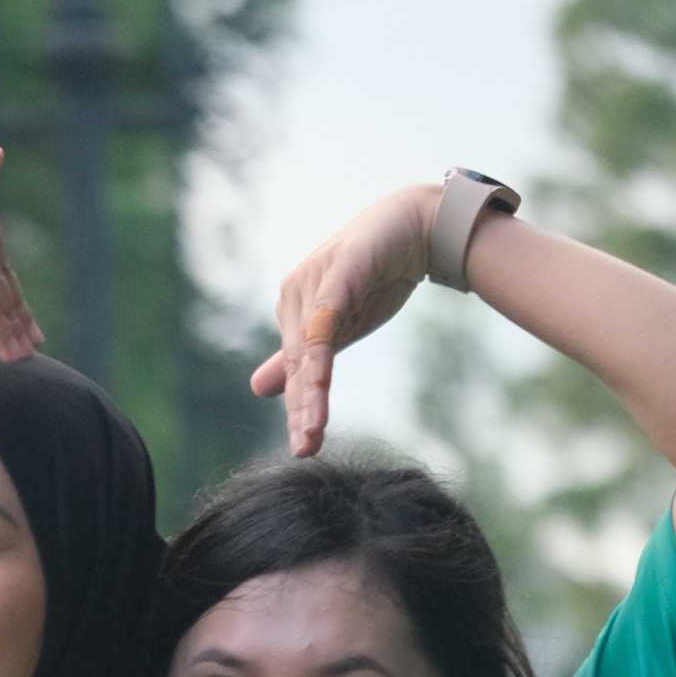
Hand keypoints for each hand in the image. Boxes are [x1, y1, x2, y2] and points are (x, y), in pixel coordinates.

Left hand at [249, 183, 440, 457]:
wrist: (416, 227)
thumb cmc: (378, 274)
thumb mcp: (341, 327)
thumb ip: (304, 359)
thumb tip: (259, 389)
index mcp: (293, 308)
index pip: (295, 368)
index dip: (299, 407)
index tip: (304, 446)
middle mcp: (293, 296)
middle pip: (297, 364)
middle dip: (301, 410)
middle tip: (304, 449)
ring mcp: (311, 286)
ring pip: (307, 352)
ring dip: (309, 395)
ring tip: (310, 434)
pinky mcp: (335, 279)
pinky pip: (322, 328)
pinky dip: (319, 362)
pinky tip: (317, 390)